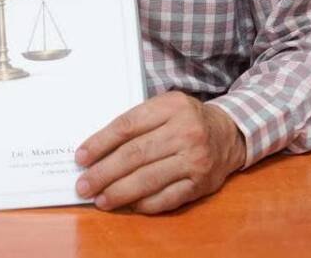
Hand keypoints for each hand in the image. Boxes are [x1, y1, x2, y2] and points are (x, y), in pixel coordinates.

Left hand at [74, 91, 245, 213]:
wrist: (228, 133)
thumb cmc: (187, 120)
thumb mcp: (165, 107)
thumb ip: (137, 122)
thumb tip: (97, 150)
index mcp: (172, 106)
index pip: (127, 126)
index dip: (100, 143)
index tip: (81, 157)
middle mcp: (185, 131)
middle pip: (135, 154)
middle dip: (103, 172)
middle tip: (83, 184)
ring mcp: (195, 159)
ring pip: (148, 179)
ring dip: (118, 192)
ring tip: (99, 199)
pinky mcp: (201, 183)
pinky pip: (166, 197)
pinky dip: (143, 203)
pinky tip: (127, 205)